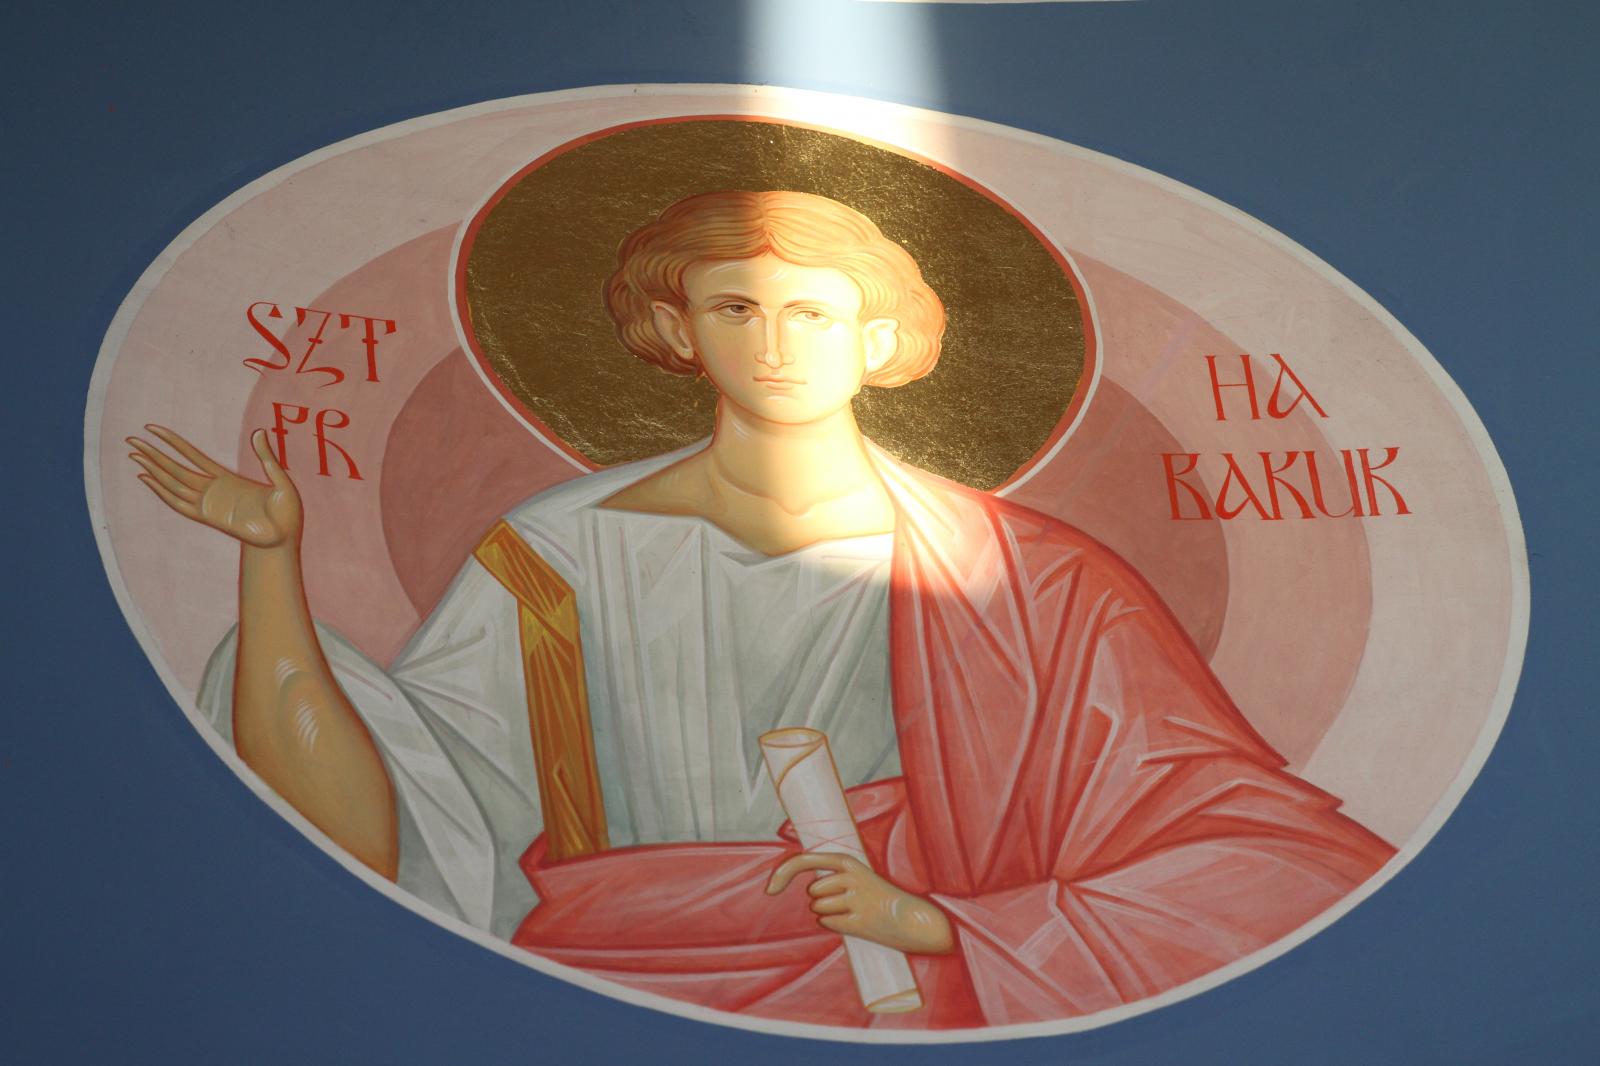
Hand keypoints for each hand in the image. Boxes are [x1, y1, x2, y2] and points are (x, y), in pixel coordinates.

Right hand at [128, 425, 302, 548]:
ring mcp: (207, 503)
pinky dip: (162, 491)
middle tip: (130, 439)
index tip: (153, 429)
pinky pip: (179, 503)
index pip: (193, 455)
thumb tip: (259, 432)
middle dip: (153, 453)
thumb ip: (267, 458)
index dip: (173, 442)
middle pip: (175, 467)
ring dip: (152, 469)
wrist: (284, 539)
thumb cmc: (286, 512)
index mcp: (226, 478)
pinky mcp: (208, 517)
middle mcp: (212, 489)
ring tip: (133, 455)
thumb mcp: (280, 480)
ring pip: (172, 482)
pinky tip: (147, 479)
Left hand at [767, 852, 953, 955]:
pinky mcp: (858, 921)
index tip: (770, 889)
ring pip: (818, 909)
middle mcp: (850, 877)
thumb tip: (784, 878)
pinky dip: (835, 925)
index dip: (782, 873)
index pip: (805, 860)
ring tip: (853, 912)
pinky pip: (827, 923)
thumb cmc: (877, 896)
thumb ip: (828, 873)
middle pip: (812, 892)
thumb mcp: (855, 875)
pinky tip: (854, 922)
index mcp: (848, 861)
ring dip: (829, 914)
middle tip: (845, 901)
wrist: (912, 918)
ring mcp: (855, 899)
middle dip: (821, 900)